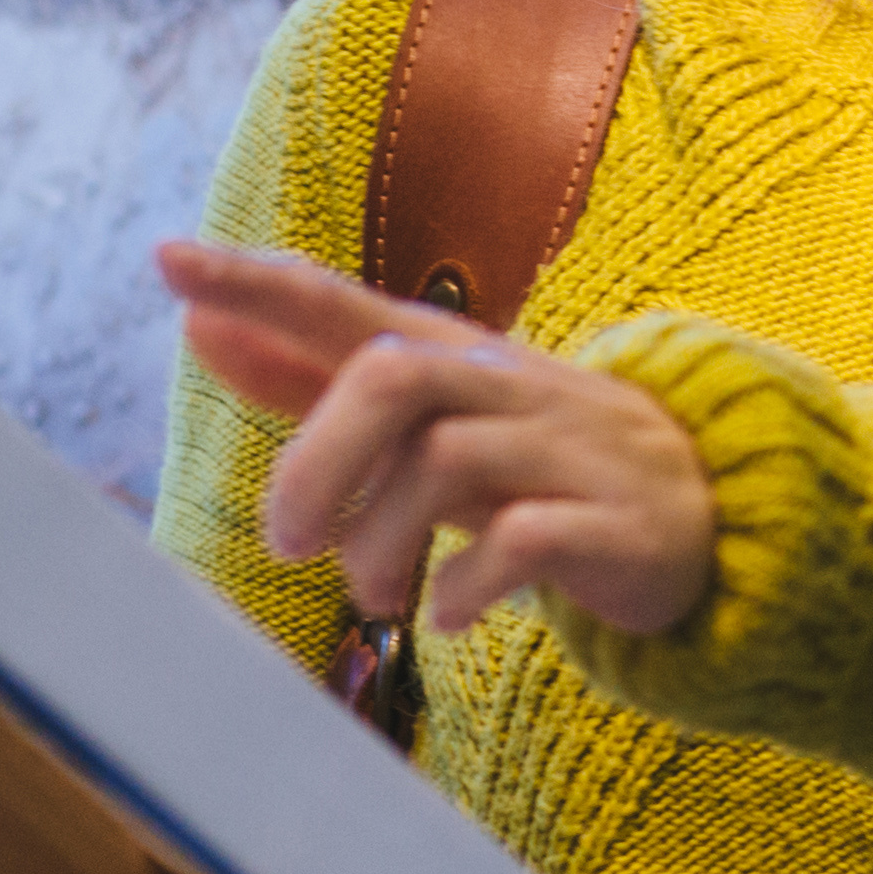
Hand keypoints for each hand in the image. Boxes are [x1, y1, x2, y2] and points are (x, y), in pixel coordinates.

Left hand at [156, 240, 718, 645]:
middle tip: (288, 541)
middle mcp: (504, 386)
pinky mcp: (613, 523)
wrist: (705, 505)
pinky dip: (467, 582)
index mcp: (449, 356)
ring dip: (381, 540)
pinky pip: (528, 537)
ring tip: (375, 594)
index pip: (341, 301)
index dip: (255, 281)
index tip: (167, 261)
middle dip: (318, 460)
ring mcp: (564, 449)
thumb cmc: (532, 455)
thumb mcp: (425, 412)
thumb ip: (311, 374)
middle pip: (393, 375)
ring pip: (448, 458)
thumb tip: (196, 323)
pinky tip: (447, 612)